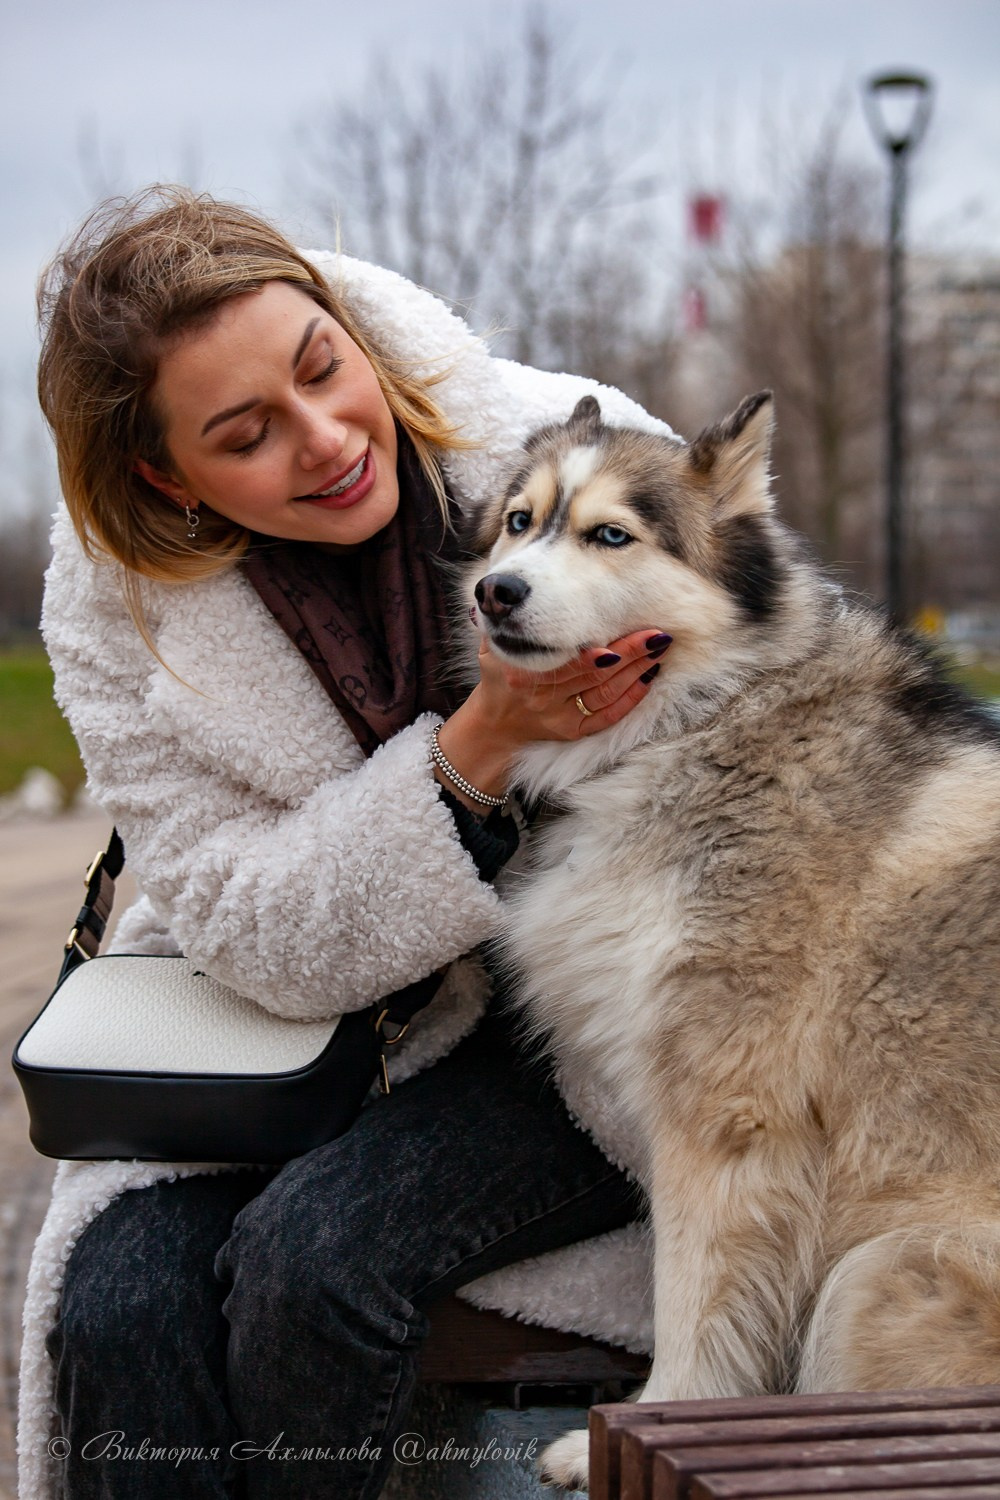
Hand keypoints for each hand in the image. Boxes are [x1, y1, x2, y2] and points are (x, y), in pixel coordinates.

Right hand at [435, 629, 671, 801]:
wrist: (493, 726)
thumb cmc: (497, 676)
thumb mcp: (491, 646)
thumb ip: (499, 619)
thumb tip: (505, 587)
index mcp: (523, 674)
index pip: (571, 660)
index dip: (602, 649)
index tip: (629, 635)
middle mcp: (543, 697)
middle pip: (596, 675)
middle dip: (631, 654)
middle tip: (658, 635)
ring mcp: (559, 716)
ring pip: (607, 694)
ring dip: (636, 672)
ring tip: (658, 651)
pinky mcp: (572, 731)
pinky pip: (608, 717)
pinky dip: (630, 699)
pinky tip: (648, 679)